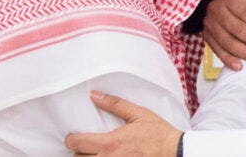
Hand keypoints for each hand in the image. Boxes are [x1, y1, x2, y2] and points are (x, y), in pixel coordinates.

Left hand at [64, 91, 180, 156]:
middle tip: (83, 146)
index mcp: (110, 144)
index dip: (70, 139)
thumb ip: (115, 104)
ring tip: (92, 154)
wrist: (175, 152)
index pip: (77, 144)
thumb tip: (94, 95)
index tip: (72, 137)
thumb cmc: (158, 134)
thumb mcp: (138, 114)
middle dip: (78, 152)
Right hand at [204, 0, 245, 69]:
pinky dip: (228, 59)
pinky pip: (216, 49)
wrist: (230, 21)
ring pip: (225, 40)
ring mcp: (208, 23)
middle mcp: (214, 8)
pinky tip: (240, 66)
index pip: (243, 8)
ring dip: (243, 51)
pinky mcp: (206, 36)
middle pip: (234, 26)